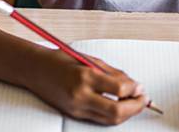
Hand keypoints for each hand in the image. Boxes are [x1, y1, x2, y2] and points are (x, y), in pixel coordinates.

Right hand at [24, 48, 147, 124]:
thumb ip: (112, 73)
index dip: (134, 89)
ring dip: (127, 113)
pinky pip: (99, 119)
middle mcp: (80, 95)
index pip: (118, 89)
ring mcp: (76, 107)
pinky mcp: (74, 114)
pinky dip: (113, 114)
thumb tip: (134, 85)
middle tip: (143, 99)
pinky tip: (119, 106)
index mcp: (84, 76)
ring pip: (110, 119)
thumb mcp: (88, 60)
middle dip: (135, 107)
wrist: (34, 69)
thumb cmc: (60, 60)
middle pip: (117, 111)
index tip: (140, 86)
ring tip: (133, 103)